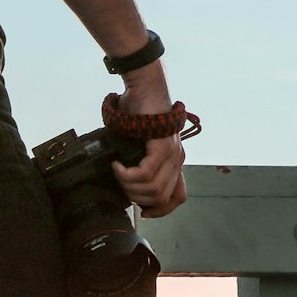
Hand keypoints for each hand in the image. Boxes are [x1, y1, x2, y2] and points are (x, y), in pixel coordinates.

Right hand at [110, 63, 187, 218]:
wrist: (144, 86)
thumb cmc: (139, 110)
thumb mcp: (139, 143)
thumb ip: (139, 162)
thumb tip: (126, 184)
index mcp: (174, 161)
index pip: (177, 197)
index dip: (161, 210)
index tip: (143, 211)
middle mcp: (178, 159)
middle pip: (162, 198)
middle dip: (137, 198)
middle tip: (121, 183)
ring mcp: (173, 154)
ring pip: (153, 190)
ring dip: (130, 186)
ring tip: (118, 172)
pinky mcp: (163, 147)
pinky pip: (144, 174)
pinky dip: (126, 174)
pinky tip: (118, 164)